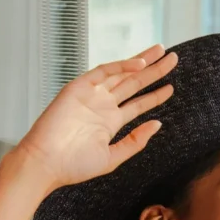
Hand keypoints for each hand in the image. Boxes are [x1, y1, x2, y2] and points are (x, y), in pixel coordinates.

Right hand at [15, 43, 176, 190]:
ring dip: (142, 62)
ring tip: (162, 52)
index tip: (170, 88)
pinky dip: (120, 66)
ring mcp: (91, 95)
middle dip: (154, 72)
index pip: (137, 104)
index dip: (155, 95)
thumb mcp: (112, 158)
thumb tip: (157, 124)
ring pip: (121, 73)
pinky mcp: (78, 87)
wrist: (45, 164)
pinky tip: (140, 64)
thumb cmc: (72, 166)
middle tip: (174, 59)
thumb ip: (134, 142)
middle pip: (133, 83)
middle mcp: (102, 105)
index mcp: (109, 122)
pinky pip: (103, 71)